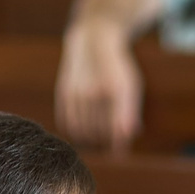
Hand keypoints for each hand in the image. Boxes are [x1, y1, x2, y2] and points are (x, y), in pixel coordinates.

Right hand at [55, 21, 143, 148]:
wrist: (92, 40)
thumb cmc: (117, 68)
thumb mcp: (130, 86)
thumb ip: (130, 112)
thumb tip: (128, 137)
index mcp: (118, 91)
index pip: (117, 129)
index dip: (118, 146)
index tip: (119, 153)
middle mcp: (96, 92)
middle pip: (100, 133)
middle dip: (105, 144)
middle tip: (109, 146)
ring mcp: (78, 92)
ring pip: (82, 131)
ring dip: (90, 140)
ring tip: (97, 140)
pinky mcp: (64, 92)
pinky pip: (67, 123)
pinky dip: (74, 131)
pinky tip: (82, 130)